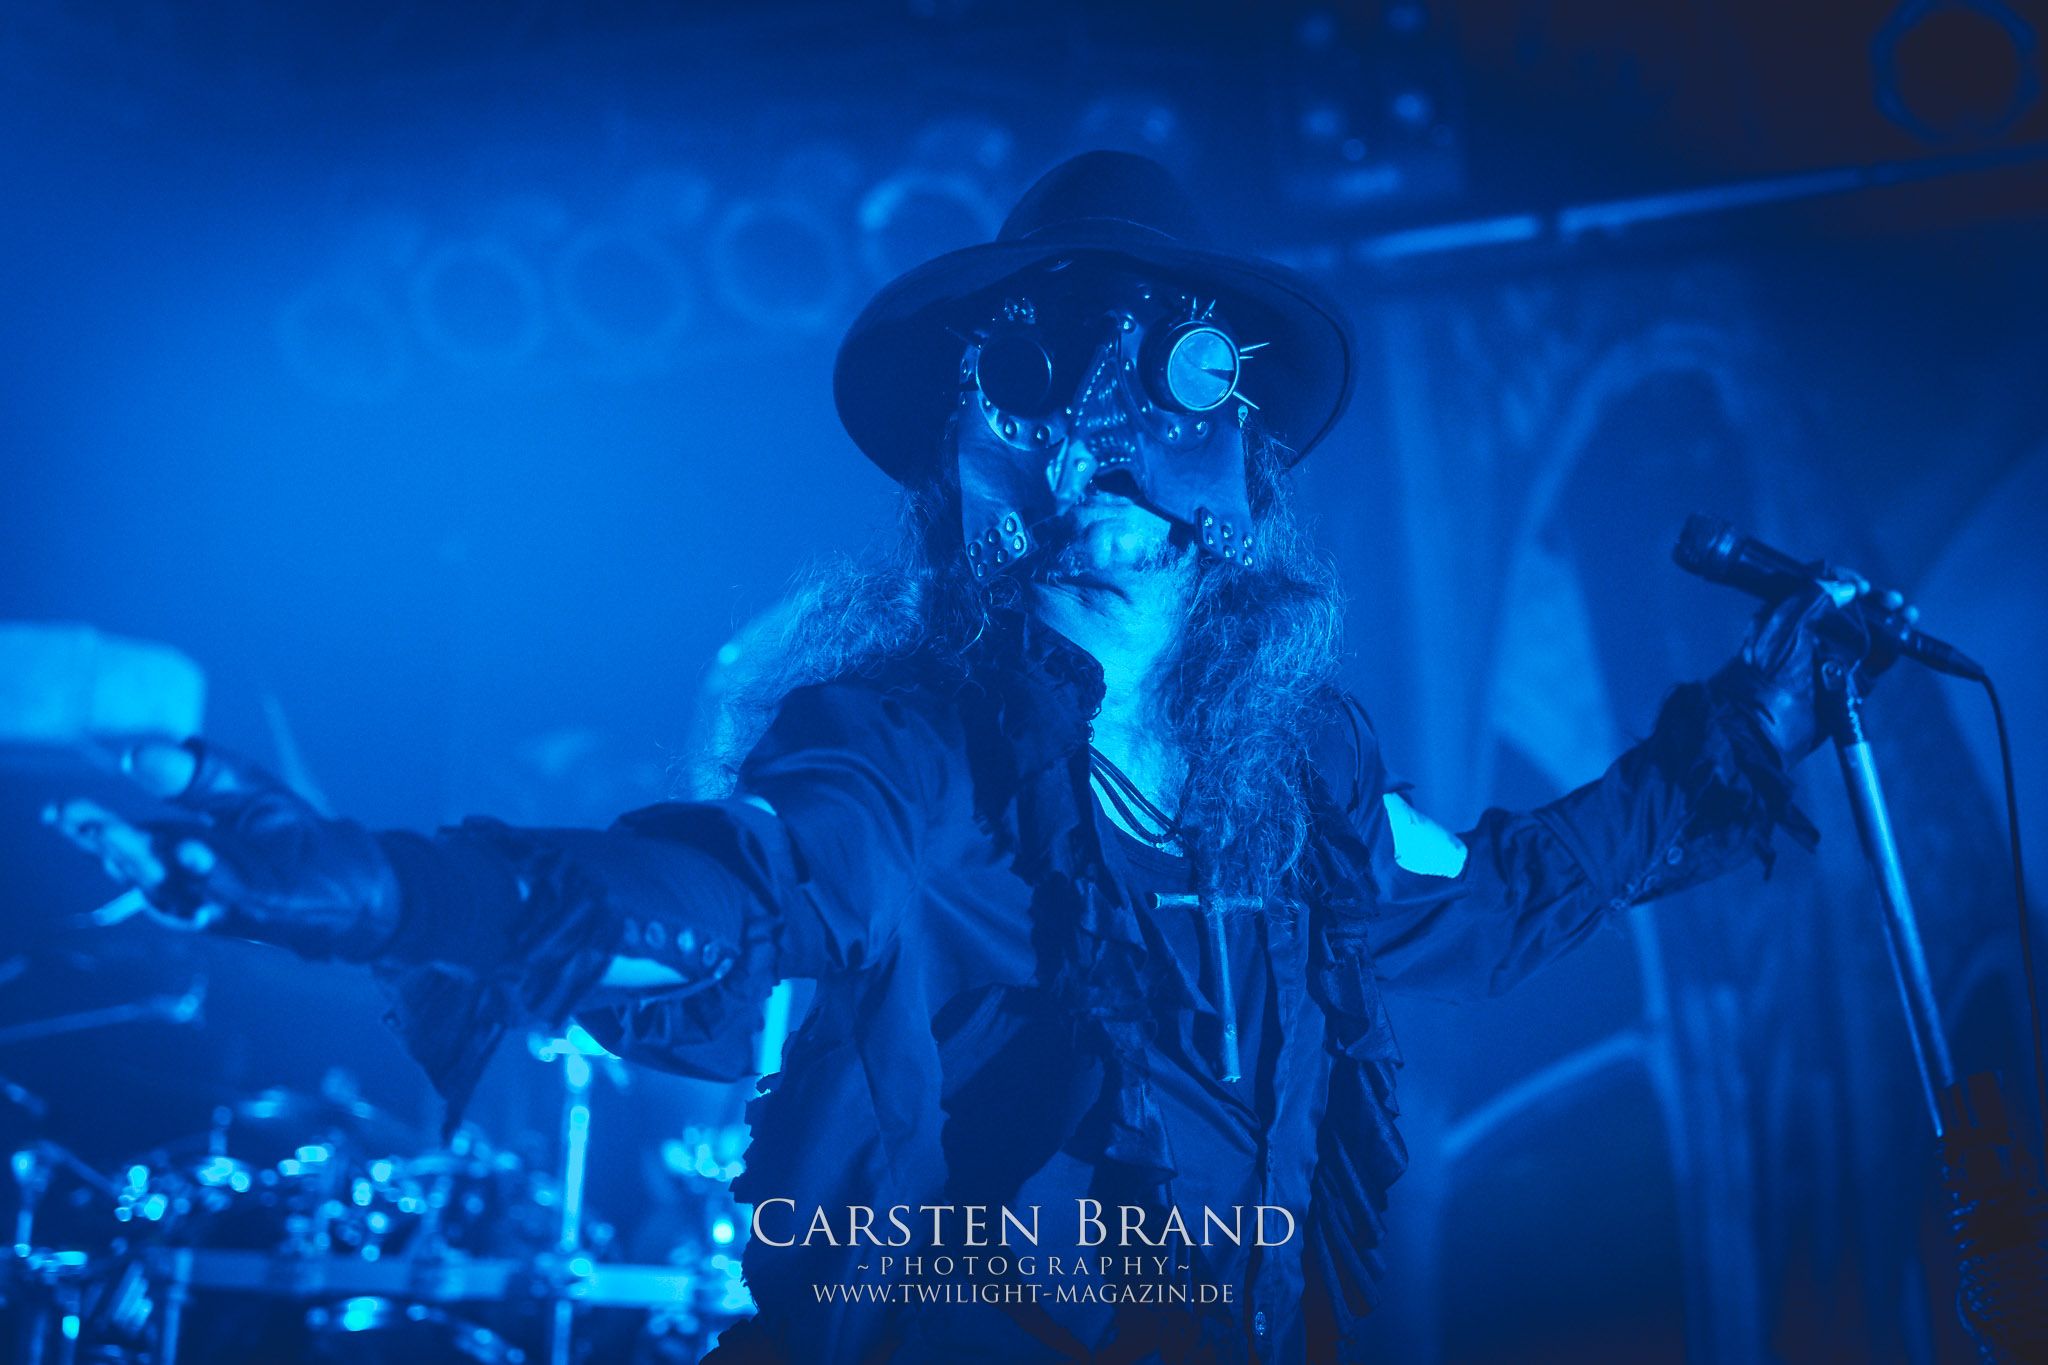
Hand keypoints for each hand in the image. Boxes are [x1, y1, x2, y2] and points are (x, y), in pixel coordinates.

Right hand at [44, 741, 401, 960]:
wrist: (352, 873)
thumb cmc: (290, 833)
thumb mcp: (239, 788)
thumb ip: (193, 773)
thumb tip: (138, 755)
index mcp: (175, 851)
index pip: (125, 841)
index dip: (92, 829)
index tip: (63, 812)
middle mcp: (190, 884)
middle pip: (141, 866)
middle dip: (111, 844)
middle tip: (83, 820)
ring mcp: (223, 901)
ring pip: (176, 885)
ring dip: (150, 862)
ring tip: (125, 834)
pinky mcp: (263, 908)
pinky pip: (229, 893)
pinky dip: (208, 874)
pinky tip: (192, 850)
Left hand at [1711, 571, 1904, 764]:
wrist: (1766, 726)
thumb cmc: (1767, 675)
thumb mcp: (1784, 628)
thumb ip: (1811, 599)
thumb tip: (1845, 587)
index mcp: (1786, 617)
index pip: (1819, 588)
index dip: (1842, 582)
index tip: (1859, 584)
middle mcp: (1808, 635)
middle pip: (1848, 609)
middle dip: (1873, 601)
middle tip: (1892, 599)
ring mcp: (1828, 659)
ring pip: (1865, 633)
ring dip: (1889, 620)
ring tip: (1907, 612)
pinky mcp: (1845, 682)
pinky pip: (1874, 660)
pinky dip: (1892, 646)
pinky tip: (1906, 632)